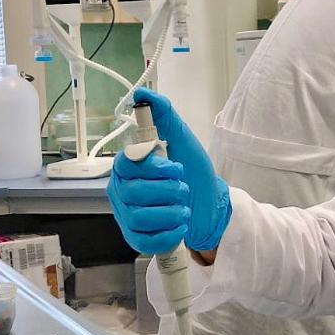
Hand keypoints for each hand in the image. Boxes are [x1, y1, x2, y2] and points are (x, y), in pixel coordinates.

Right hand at [107, 88, 231, 254]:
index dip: (153, 167)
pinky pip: (146, 240)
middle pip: (133, 192)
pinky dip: (169, 233)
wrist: (212, 206)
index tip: (175, 167)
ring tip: (184, 207)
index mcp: (128, 167)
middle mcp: (122, 191)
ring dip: (172, 211)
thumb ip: (165, 116)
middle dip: (169, 190)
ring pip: (140, 217)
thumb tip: (144, 94)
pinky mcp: (138, 239)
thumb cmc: (194, 174)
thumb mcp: (183, 140)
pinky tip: (180, 225)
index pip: (127, 164)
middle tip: (183, 188)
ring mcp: (128, 216)